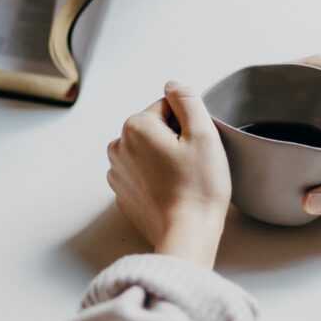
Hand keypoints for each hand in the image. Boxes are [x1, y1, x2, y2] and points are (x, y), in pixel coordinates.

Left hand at [106, 81, 231, 267]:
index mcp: (135, 126)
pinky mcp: (123, 195)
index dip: (189, 125)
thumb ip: (187, 100)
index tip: (196, 147)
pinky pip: (143, 174)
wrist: (186, 235)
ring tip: (183, 181)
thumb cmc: (198, 187)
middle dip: (175, 140)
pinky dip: (156, 179)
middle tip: (192, 165)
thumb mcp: (203, 133)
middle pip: (156, 128)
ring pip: (149, 151)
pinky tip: (172, 193)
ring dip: (165, 159)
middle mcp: (118, 146)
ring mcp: (117, 173)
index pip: (169, 107)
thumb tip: (173, 85)